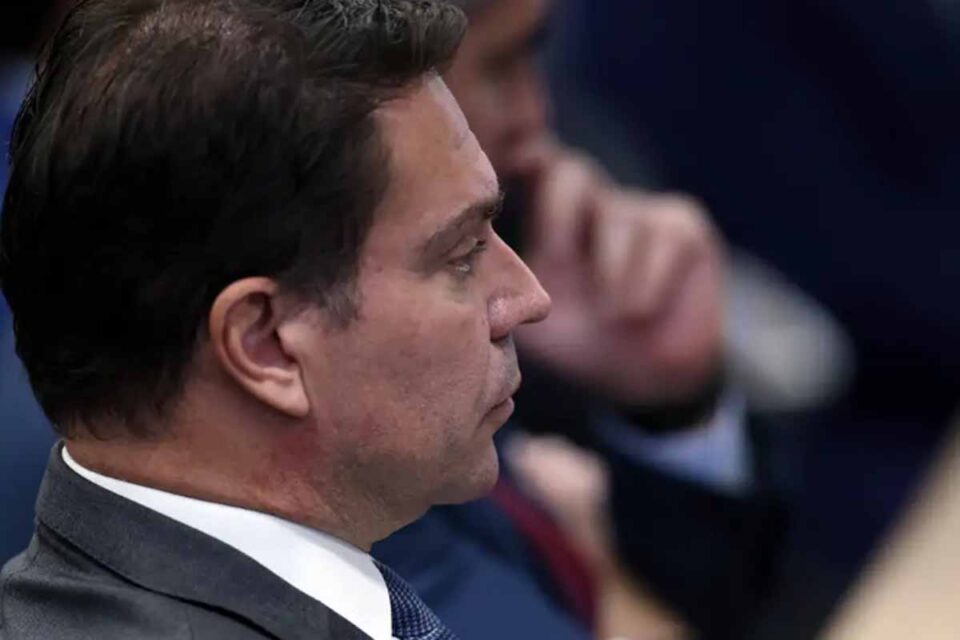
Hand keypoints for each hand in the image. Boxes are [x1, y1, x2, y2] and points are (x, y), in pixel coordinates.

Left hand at [514, 143, 725, 405]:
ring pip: (616, 215)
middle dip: (558, 211)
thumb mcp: (533, 326)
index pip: (529, 171)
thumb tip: (473, 285)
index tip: (507, 166)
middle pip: (569, 173)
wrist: (647, 376)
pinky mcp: (682, 225)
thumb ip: (506, 298)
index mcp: (548, 221)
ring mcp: (638, 210)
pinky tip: (639, 310)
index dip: (517, 159)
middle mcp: (591, 205)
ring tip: (612, 315)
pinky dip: (646, 280)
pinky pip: (661, 236)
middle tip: (556, 257)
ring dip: (610, 272)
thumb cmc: (582, 342)